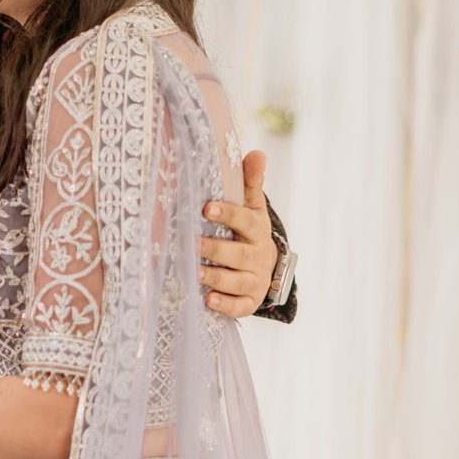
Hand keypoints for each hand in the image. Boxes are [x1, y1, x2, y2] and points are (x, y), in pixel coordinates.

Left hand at [199, 150, 279, 318]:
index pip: (244, 220)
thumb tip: (257, 152)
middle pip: (238, 253)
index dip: (227, 213)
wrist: (267, 265)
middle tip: (192, 244)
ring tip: (194, 272)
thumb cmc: (249, 230)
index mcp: (256, 229)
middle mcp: (257, 255)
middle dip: (215, 249)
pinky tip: (208, 299)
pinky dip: (225, 304)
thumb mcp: (252, 206)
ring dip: (215, 276)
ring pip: (236, 280)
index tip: (206, 207)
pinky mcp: (248, 301)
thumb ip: (250, 181)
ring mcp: (254, 280)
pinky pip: (239, 305)